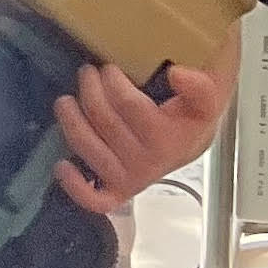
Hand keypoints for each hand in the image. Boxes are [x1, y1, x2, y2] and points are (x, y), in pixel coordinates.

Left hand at [53, 51, 232, 215]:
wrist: (190, 144)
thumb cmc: (191, 117)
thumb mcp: (206, 99)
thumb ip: (200, 86)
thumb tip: (176, 74)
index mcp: (168, 140)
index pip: (128, 105)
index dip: (113, 82)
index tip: (109, 68)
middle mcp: (148, 163)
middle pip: (103, 121)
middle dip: (90, 91)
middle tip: (87, 73)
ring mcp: (131, 180)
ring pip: (89, 149)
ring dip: (71, 122)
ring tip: (66, 101)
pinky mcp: (118, 192)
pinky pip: (94, 199)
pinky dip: (74, 186)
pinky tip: (61, 165)